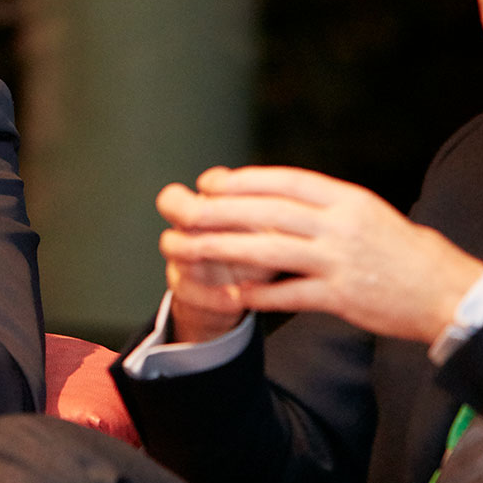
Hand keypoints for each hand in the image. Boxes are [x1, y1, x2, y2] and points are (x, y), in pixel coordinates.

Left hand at [155, 166, 482, 343]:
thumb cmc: (401, 252)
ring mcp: (340, 261)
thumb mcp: (365, 214)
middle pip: (266, 213)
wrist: (446, 290)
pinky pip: (289, 294)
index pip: (285, 181)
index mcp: (347, 199)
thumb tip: (272, 197)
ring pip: (267, 250)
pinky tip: (230, 295)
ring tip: (185, 251)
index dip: (243, 180)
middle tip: (179, 211)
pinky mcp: (342, 297)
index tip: (209, 182)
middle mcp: (341, 225)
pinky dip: (257, 294)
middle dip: (217, 212)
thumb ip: (323, 206)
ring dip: (220, 250)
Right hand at [156, 179, 274, 342]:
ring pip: (172, 244)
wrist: (237, 296)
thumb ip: (285, 221)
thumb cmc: (263, 253)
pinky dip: (211, 294)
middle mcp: (195, 223)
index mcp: (220, 203)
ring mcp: (184, 253)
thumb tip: (310, 211)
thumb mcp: (276, 235)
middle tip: (205, 219)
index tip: (246, 198)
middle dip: (188, 208)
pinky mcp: (184, 287)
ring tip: (230, 267)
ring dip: (197, 252)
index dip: (222, 185)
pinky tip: (234, 299)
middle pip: (172, 201)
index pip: (212, 182)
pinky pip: (186, 287)